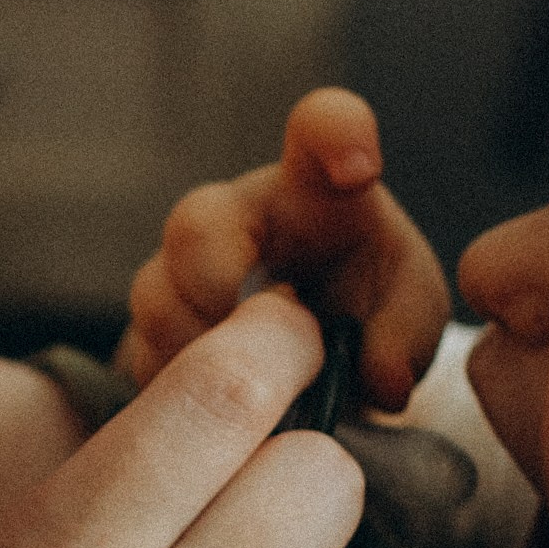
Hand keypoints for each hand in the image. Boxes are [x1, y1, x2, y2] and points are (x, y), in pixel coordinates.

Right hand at [117, 89, 451, 414]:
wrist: (317, 362)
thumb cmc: (369, 311)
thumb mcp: (408, 321)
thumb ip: (404, 339)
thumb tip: (381, 381)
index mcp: (316, 191)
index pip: (322, 129)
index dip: (334, 133)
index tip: (358, 166)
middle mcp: (239, 218)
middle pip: (196, 223)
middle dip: (214, 278)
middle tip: (250, 325)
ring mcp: (184, 274)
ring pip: (155, 297)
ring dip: (195, 348)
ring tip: (245, 392)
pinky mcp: (155, 333)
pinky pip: (140, 357)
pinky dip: (177, 391)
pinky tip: (216, 418)